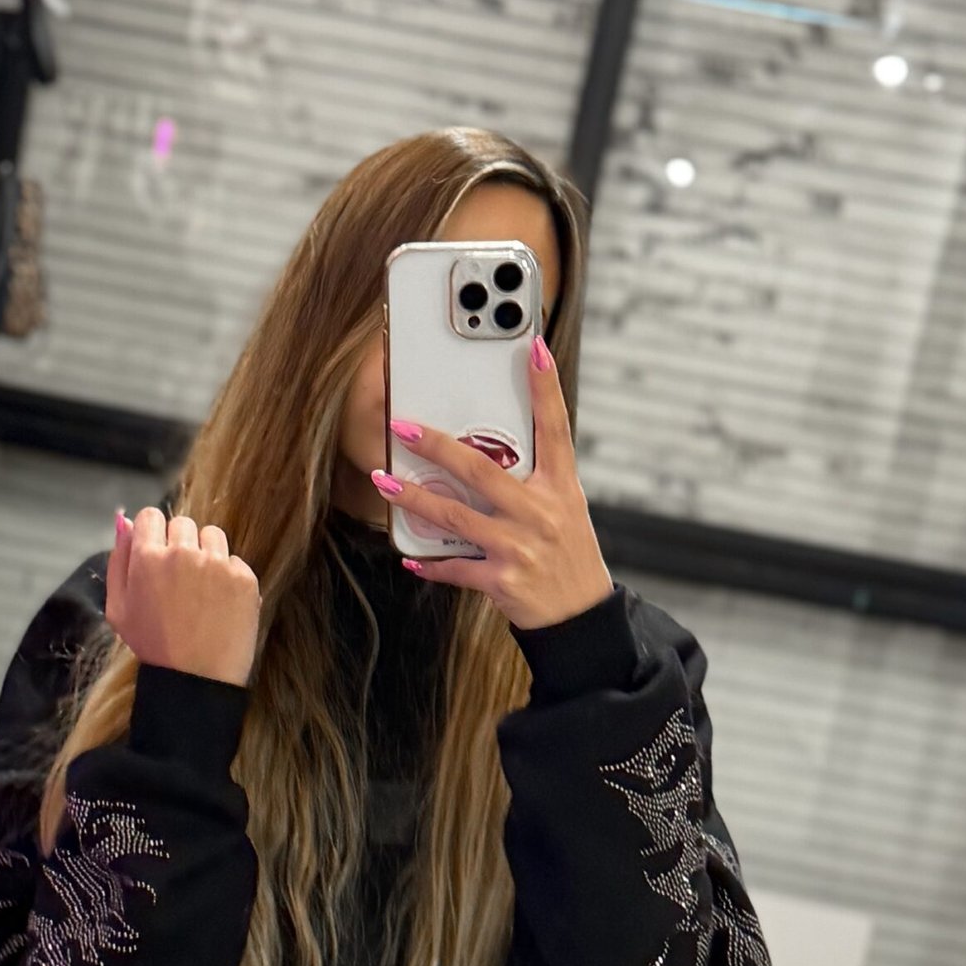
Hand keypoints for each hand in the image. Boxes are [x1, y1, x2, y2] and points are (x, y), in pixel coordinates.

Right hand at [106, 506, 260, 686]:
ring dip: (206, 553)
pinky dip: (228, 577)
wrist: (195, 681)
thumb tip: (124, 519)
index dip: (152, 535)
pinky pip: (234, 561)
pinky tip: (219, 604)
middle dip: (179, 544)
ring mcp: (217, 564)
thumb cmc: (152, 646)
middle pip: (182, 523)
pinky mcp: (244, 578)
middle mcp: (183, 553)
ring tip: (201, 590)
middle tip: (179, 581)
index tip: (157, 556)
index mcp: (148, 558)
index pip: (150, 516)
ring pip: (212, 535)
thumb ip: (118, 560)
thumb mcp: (118, 609)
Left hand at [371, 335, 613, 631]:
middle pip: (481, 469)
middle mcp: (541, 512)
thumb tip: (482, 454)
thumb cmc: (567, 556)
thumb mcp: (564, 510)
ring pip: (455, 516)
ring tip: (384, 482)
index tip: (533, 348)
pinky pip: (455, 567)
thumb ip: (532, 481)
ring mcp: (519, 547)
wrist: (580, 618)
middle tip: (403, 427)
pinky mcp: (502, 580)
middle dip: (437, 446)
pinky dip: (431, 563)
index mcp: (561, 487)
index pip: (555, 427)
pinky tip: (410, 556)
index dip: (545, 387)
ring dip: (415, 499)